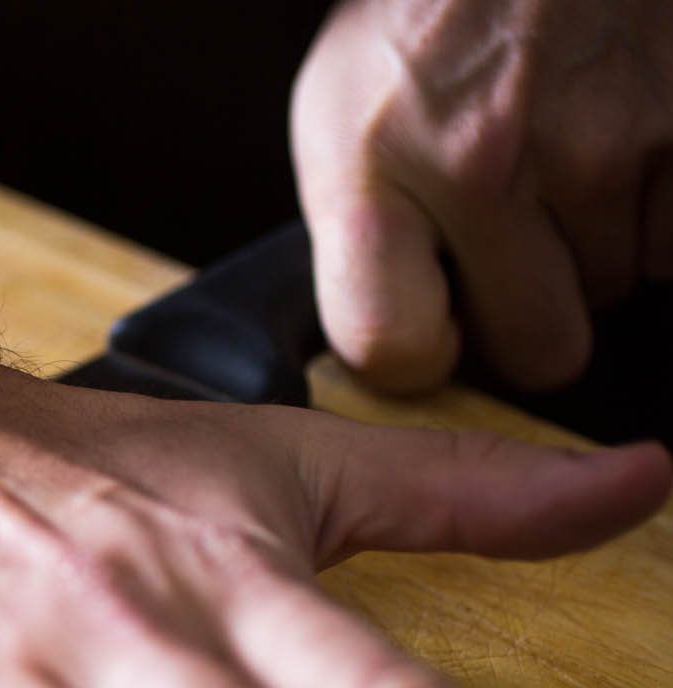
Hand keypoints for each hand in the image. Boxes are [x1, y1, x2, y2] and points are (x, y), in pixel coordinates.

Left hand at [292, 0, 672, 391]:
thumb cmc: (424, 16)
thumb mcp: (343, 115)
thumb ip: (363, 238)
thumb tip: (405, 350)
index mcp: (374, 166)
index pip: (391, 347)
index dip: (419, 357)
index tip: (431, 329)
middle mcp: (485, 161)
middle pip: (540, 350)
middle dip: (532, 314)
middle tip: (514, 245)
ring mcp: (603, 139)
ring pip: (623, 285)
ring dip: (599, 246)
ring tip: (564, 159)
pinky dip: (659, 205)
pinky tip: (621, 142)